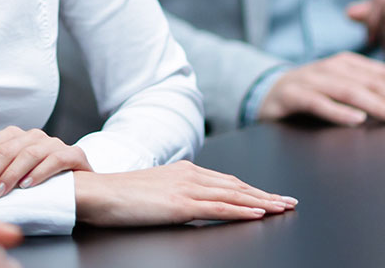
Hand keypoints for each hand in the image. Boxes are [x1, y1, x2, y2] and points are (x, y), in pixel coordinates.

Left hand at [0, 126, 91, 203]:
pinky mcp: (74, 155)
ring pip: (27, 153)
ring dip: (10, 175)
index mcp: (14, 138)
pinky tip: (28, 186)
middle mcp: (32, 137)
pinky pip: (55, 159)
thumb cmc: (43, 186)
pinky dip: (39, 172)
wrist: (86, 191)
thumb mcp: (10, 179)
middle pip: (4, 149)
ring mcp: (54, 144)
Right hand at [73, 160, 296, 225]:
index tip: (271, 196)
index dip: (252, 189)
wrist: (95, 192)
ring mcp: (185, 189)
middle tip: (289, 202)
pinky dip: (242, 210)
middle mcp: (189, 175)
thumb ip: (175, 193)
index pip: (226, 181)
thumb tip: (192, 203)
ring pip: (233, 195)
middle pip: (236, 186)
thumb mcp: (154, 191)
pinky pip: (218, 207)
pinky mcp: (179, 204)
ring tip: (282, 208)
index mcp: (183, 171)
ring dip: (262, 202)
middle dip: (265, 194)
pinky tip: (259, 213)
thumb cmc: (118, 195)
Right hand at [257, 51, 384, 125]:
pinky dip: (338, 111)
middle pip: (371, 81)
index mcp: (348, 63)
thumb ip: (368, 92)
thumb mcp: (341, 88)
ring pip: (349, 91)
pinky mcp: (292, 95)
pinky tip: (356, 120)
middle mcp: (332, 67)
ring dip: (377, 104)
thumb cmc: (312, 94)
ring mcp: (311, 80)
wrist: (265, 93)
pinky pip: (318, 103)